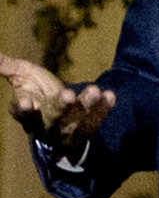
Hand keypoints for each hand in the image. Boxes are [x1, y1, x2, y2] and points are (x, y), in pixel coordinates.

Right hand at [0, 51, 114, 157]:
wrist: (59, 113)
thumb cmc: (38, 91)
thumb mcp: (23, 77)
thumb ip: (7, 66)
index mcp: (28, 116)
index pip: (24, 116)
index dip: (24, 111)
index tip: (25, 103)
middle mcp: (46, 127)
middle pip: (52, 122)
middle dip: (61, 109)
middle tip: (67, 94)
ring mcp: (66, 130)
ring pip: (75, 122)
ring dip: (85, 107)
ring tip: (93, 90)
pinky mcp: (84, 130)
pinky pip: (94, 122)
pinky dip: (102, 110)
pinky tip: (109, 95)